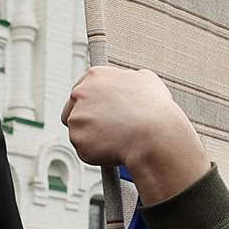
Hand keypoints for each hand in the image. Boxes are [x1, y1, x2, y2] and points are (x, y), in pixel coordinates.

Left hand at [61, 65, 208, 204]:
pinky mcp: (77, 138)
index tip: (99, 114)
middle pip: (72, 110)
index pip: (82, 90)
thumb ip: (128, 79)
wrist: (155, 134)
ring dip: (93, 138)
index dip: (92, 105)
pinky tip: (114, 148)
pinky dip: (96, 153)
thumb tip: (128, 82)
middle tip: (105, 130)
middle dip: (86, 122)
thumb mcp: (146, 81)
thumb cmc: (156, 110)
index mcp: (96, 76)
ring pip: (79, 132)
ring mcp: (77, 116)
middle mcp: (80, 93)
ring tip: (118, 138)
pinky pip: (84, 149)